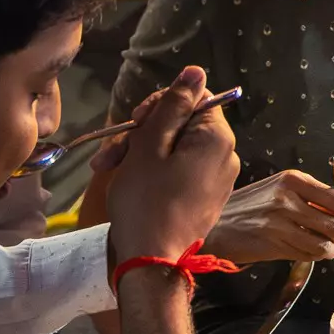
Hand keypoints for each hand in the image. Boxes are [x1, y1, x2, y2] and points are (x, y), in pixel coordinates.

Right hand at [102, 67, 239, 267]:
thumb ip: (173, 105)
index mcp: (217, 138)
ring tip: (107, 167)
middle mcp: (226, 155)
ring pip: (176, 147)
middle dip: (144, 132)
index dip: (160, 105)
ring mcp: (217, 179)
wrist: (150, 261)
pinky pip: (181, 170)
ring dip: (141, 151)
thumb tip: (197, 71)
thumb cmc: (146, 200)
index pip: (193, 98)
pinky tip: (126, 179)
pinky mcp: (205, 197)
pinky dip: (154, 170)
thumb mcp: (151, 145)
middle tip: (111, 151)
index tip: (134, 123)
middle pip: (182, 123)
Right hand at [204, 170, 333, 264]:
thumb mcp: (285, 191)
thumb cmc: (251, 206)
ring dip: (329, 250)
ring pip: (326, 244)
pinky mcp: (274, 245)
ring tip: (320, 246)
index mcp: (293, 180)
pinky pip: (309, 255)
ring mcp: (280, 223)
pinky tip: (304, 250)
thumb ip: (323, 198)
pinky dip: (313, 257)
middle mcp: (288, 199)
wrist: (216, 224)